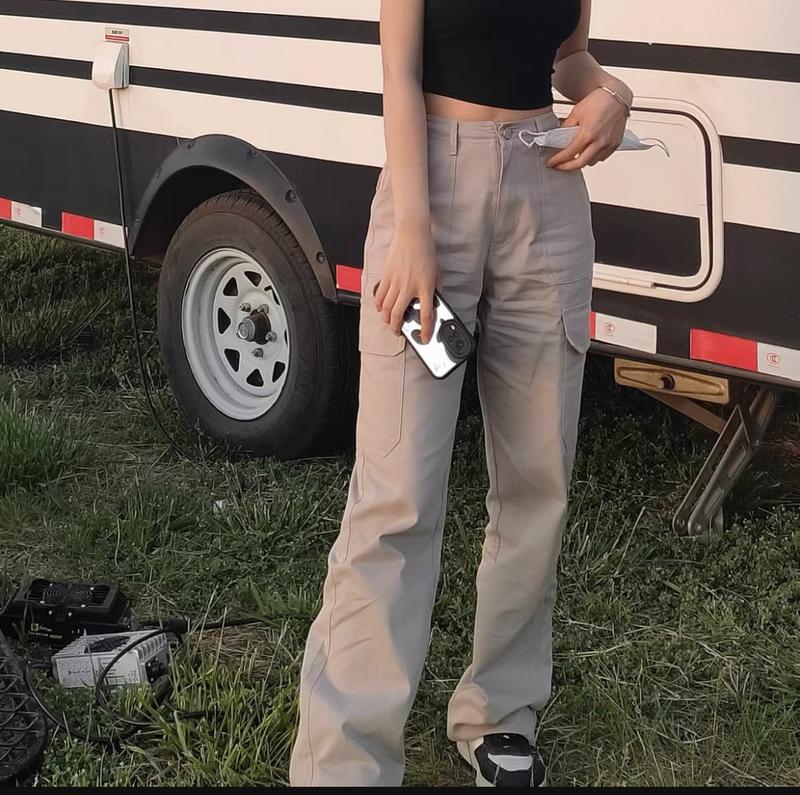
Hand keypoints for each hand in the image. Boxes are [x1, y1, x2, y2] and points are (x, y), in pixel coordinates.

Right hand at [373, 223, 437, 342]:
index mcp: (425, 287)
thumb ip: (435, 289)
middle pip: (398, 315)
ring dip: (386, 319)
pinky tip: (381, 308)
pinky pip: (379, 296)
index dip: (425, 329)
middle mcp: (409, 287)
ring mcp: (396, 282)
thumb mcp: (436, 273)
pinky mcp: (386, 276)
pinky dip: (378, 305)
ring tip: (389, 322)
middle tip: (398, 331)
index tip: (424, 338)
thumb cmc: (425, 251)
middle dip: (396, 328)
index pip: (425, 314)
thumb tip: (434, 302)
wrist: (412, 235)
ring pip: (385, 308)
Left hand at [547, 86, 629, 171]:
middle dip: (567, 167)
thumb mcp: (576, 113)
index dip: (558, 160)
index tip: (552, 163)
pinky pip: (602, 158)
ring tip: (574, 156)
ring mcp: (609, 144)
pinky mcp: (615, 144)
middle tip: (559, 166)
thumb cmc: (599, 100)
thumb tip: (558, 138)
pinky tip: (588, 151)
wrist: (617, 96)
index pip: (569, 154)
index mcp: (588, 134)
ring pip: (591, 162)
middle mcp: (600, 141)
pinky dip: (593, 157)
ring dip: (581, 162)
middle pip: (580, 164)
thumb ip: (566, 128)